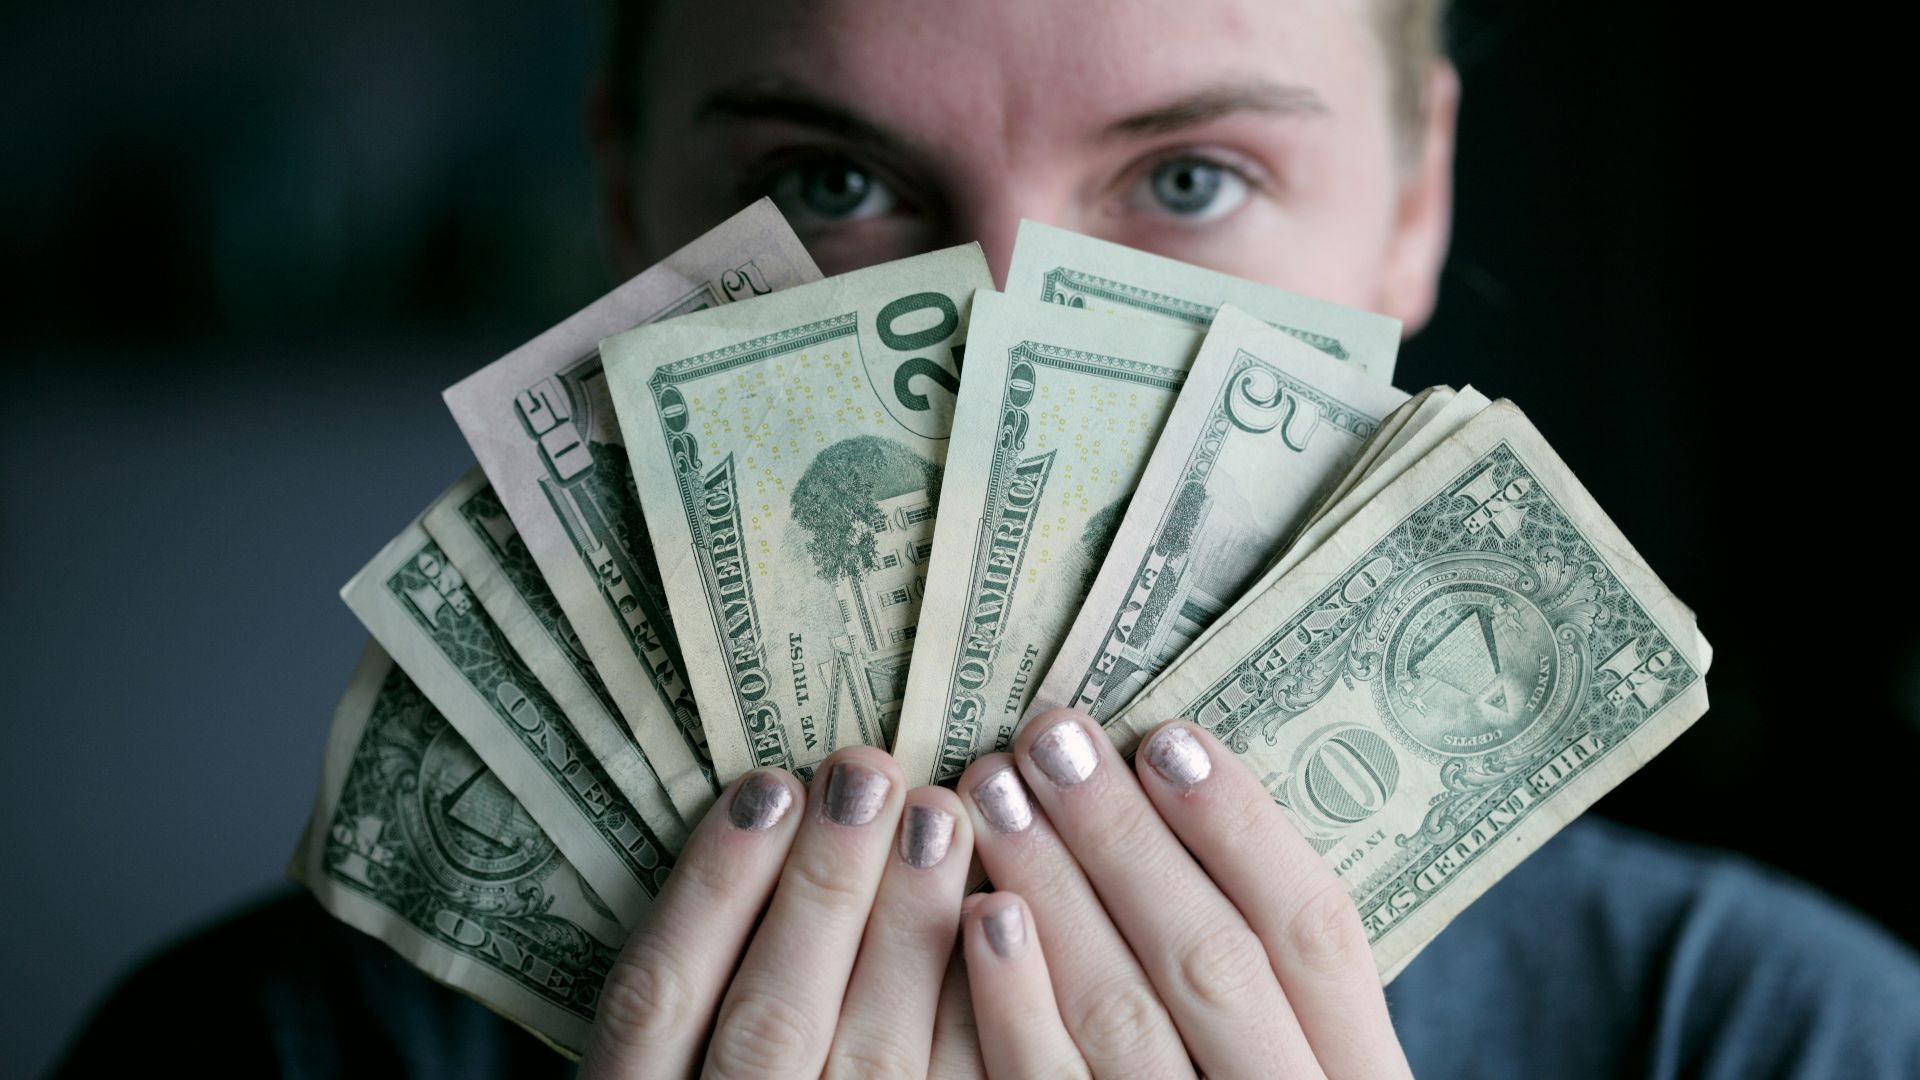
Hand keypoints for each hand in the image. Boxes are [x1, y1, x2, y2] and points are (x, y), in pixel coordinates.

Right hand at [579, 746, 982, 1078]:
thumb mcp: (671, 1059)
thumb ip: (707, 973)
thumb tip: (781, 812)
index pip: (657, 999)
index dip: (711, 887)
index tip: (767, 786)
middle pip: (770, 1020)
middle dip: (823, 889)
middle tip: (868, 776)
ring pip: (871, 1062)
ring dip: (906, 935)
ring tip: (938, 817)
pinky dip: (978, 1015)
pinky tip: (998, 922)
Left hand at [955, 710, 1413, 1078]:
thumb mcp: (1304, 1061)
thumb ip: (1266, 977)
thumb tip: (1177, 793)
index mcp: (1359, 1079)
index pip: (1314, 935)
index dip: (1242, 828)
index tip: (1170, 736)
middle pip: (1210, 963)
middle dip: (1125, 839)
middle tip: (1052, 736)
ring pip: (1125, 1021)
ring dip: (1057, 895)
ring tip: (1000, 793)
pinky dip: (1014, 1004)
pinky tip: (980, 916)